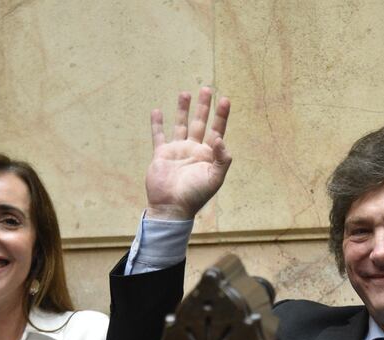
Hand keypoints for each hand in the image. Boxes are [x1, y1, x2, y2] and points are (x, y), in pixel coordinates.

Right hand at [145, 87, 231, 219]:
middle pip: (200, 123)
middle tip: (207, 89)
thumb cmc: (195, 195)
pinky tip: (157, 111)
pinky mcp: (162, 154)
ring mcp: (177, 151)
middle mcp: (194, 150)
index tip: (225, 99)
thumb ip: (221, 159)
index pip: (217, 130)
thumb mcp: (215, 178)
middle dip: (204, 107)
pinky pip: (159, 136)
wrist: (171, 207)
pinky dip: (157, 124)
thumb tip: (220, 138)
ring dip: (183, 110)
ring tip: (185, 93)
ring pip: (181, 125)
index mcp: (208, 155)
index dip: (222, 116)